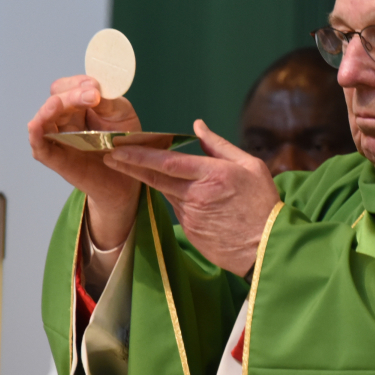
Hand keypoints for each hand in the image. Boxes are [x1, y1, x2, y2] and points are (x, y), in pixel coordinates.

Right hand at [28, 75, 141, 247]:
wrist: (127, 179)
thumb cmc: (123, 144)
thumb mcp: (123, 116)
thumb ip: (110, 102)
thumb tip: (94, 90)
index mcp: (79, 105)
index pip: (68, 86)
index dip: (78, 83)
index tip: (96, 87)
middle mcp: (65, 119)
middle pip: (56, 99)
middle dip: (72, 95)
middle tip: (92, 96)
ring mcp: (58, 139)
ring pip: (44, 119)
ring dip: (50, 109)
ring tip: (59, 103)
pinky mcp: (57, 159)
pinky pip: (40, 146)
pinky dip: (36, 135)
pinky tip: (37, 125)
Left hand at [104, 119, 279, 276]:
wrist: (266, 248)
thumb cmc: (263, 204)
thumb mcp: (250, 166)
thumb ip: (220, 146)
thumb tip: (198, 126)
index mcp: (213, 175)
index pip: (166, 162)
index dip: (139, 155)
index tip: (118, 148)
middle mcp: (197, 195)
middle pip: (155, 178)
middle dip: (129, 165)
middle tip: (109, 156)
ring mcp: (191, 216)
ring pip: (166, 192)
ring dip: (153, 181)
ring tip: (139, 168)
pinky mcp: (190, 231)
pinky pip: (177, 209)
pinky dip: (175, 198)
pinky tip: (183, 195)